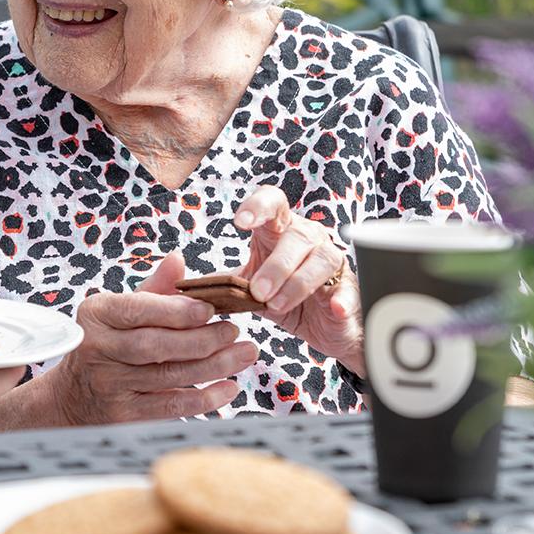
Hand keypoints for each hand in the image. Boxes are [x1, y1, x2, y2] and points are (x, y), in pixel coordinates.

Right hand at [36, 254, 257, 424]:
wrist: (73, 394)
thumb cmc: (107, 343)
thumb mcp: (119, 311)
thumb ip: (153, 289)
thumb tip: (178, 260)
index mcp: (97, 315)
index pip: (138, 310)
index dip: (177, 310)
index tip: (211, 309)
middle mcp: (98, 349)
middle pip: (155, 346)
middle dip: (202, 340)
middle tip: (235, 332)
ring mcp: (109, 385)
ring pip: (168, 377)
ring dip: (213, 366)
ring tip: (244, 355)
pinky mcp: (123, 415)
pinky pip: (170, 407)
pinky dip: (204, 399)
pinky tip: (229, 388)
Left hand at [236, 185, 365, 373]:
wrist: (324, 330)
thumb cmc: (284, 299)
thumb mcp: (248, 290)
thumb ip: (223, 284)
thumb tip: (184, 287)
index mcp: (280, 232)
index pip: (272, 203)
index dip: (257, 207)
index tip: (239, 223)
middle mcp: (308, 238)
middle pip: (296, 236)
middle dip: (275, 264)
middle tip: (257, 291)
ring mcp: (332, 261)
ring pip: (322, 258)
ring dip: (298, 282)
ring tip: (276, 304)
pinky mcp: (349, 288)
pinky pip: (348, 288)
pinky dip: (341, 298)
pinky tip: (332, 308)